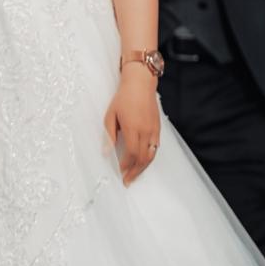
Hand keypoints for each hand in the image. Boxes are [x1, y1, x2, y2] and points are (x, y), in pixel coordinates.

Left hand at [104, 64, 160, 186]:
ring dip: (143, 168)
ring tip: (135, 176)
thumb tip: (106, 152)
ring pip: (151, 156)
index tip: (119, 171)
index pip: (131, 153)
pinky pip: (156, 148)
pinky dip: (149, 158)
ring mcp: (154, 130)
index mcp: (133, 127)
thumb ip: (108, 134)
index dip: (126, 165)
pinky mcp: (158, 128)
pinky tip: (143, 162)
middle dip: (135, 172)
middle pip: (143, 158)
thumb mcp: (110, 114)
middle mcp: (146, 130)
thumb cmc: (124, 97)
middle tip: (127, 181)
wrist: (141, 83)